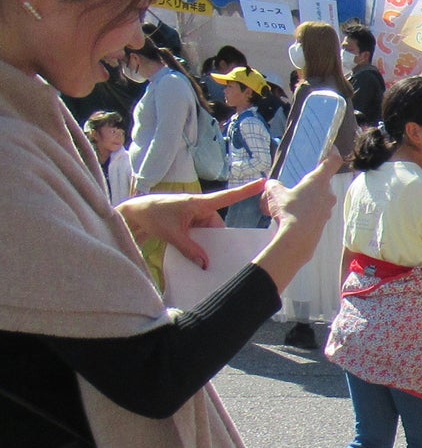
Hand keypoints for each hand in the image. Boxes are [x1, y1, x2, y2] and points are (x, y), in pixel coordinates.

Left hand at [118, 185, 250, 267]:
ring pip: (210, 232)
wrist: (132, 214)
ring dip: (205, 244)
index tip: (263, 182)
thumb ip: (190, 250)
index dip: (246, 191)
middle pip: (218, 225)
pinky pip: (201, 235)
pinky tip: (194, 255)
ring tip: (199, 256)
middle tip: (218, 255)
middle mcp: (200, 208)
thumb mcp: (172, 234)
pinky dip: (199, 244)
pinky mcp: (188, 223)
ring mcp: (194, 216)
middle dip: (217, 240)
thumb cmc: (151, 215)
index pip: (228, 197)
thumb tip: (206, 265)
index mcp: (199, 203)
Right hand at [262, 153, 341, 232]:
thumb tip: (271, 184)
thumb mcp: (274, 193)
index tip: (330, 148)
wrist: (298, 239)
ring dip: (308, 199)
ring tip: (290, 204)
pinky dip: (306, 212)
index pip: (332, 161)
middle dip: (310, 183)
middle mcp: (328, 193)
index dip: (332, 153)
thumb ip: (273, 185)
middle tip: (296, 185)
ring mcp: (328, 209)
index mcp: (318, 180)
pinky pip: (316, 212)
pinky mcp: (324, 222)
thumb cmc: (289, 210)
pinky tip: (292, 217)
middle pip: (322, 182)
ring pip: (319, 199)